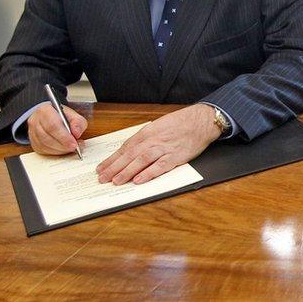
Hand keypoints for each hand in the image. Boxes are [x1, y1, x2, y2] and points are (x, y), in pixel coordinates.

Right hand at [28, 103, 86, 154]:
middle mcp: (35, 121)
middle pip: (47, 137)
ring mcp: (32, 133)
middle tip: (74, 147)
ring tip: (70, 148)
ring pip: (44, 145)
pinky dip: (55, 152)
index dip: (64, 137)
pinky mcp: (34, 143)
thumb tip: (76, 133)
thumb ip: (78, 122)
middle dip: (62, 145)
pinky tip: (63, 150)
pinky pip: (43, 151)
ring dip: (59, 149)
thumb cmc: (62, 117)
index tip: (74, 143)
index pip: (52, 125)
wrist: (50, 118)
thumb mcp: (74, 115)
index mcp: (45, 111)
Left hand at [97, 103, 221, 184]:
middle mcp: (153, 140)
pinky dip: (148, 173)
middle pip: (129, 155)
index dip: (112, 159)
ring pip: (141, 161)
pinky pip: (159, 166)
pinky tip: (139, 180)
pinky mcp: (175, 156)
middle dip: (114, 167)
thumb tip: (131, 151)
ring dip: (127, 171)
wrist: (201, 121)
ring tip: (116, 181)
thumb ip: (145, 139)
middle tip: (102, 178)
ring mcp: (164, 148)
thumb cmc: (181, 123)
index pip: (125, 148)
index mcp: (147, 132)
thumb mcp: (158, 126)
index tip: (101, 168)